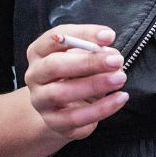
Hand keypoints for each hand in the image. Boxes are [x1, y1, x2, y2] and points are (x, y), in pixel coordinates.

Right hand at [23, 25, 129, 140]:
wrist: (61, 111)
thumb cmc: (74, 77)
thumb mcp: (83, 59)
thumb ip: (95, 52)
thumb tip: (111, 54)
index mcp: (39, 52)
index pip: (56, 37)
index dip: (83, 34)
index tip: (109, 36)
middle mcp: (35, 75)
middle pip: (54, 65)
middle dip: (88, 62)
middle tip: (116, 60)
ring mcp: (40, 100)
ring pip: (61, 93)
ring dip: (94, 84)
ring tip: (120, 78)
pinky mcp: (53, 122)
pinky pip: (76, 117)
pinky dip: (101, 108)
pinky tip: (120, 98)